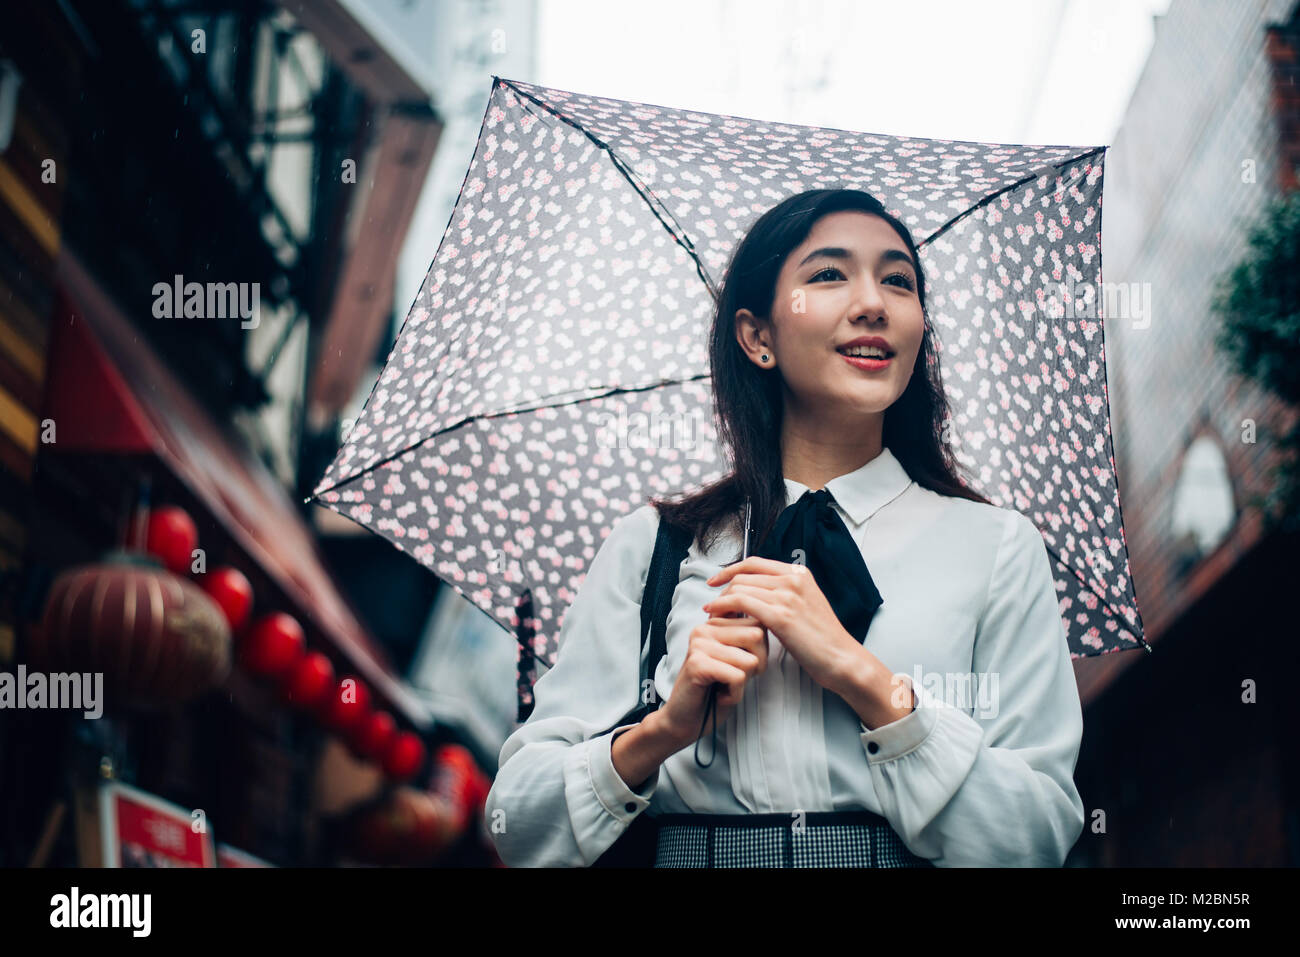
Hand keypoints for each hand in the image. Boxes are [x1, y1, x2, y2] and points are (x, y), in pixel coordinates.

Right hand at [657, 612, 767, 749]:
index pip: (758, 624)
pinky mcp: (697, 664)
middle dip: (756, 664)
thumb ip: (744, 636)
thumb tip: (763, 615)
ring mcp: (699, 645)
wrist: (685, 720)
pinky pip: (738, 677)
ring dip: (743, 682)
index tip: (739, 665)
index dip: (760, 650)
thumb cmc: (714, 691)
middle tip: (733, 678)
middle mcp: (704, 629)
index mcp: (713, 624)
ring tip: (723, 686)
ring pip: (749, 659)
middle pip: (757, 636)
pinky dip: (734, 694)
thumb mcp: (734, 660)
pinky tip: (719, 696)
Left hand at [703, 556, 863, 694]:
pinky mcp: (780, 615)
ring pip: (739, 587)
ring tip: (713, 614)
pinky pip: (740, 603)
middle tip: (713, 605)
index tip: (715, 581)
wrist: (841, 658)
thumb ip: (785, 593)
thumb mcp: (806, 604)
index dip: (729, 570)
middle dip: (722, 589)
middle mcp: (792, 580)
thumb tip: (758, 592)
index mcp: (799, 574)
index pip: (754, 562)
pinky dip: (722, 607)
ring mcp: (787, 596)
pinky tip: (715, 616)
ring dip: (720, 600)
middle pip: (743, 575)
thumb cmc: (823, 639)